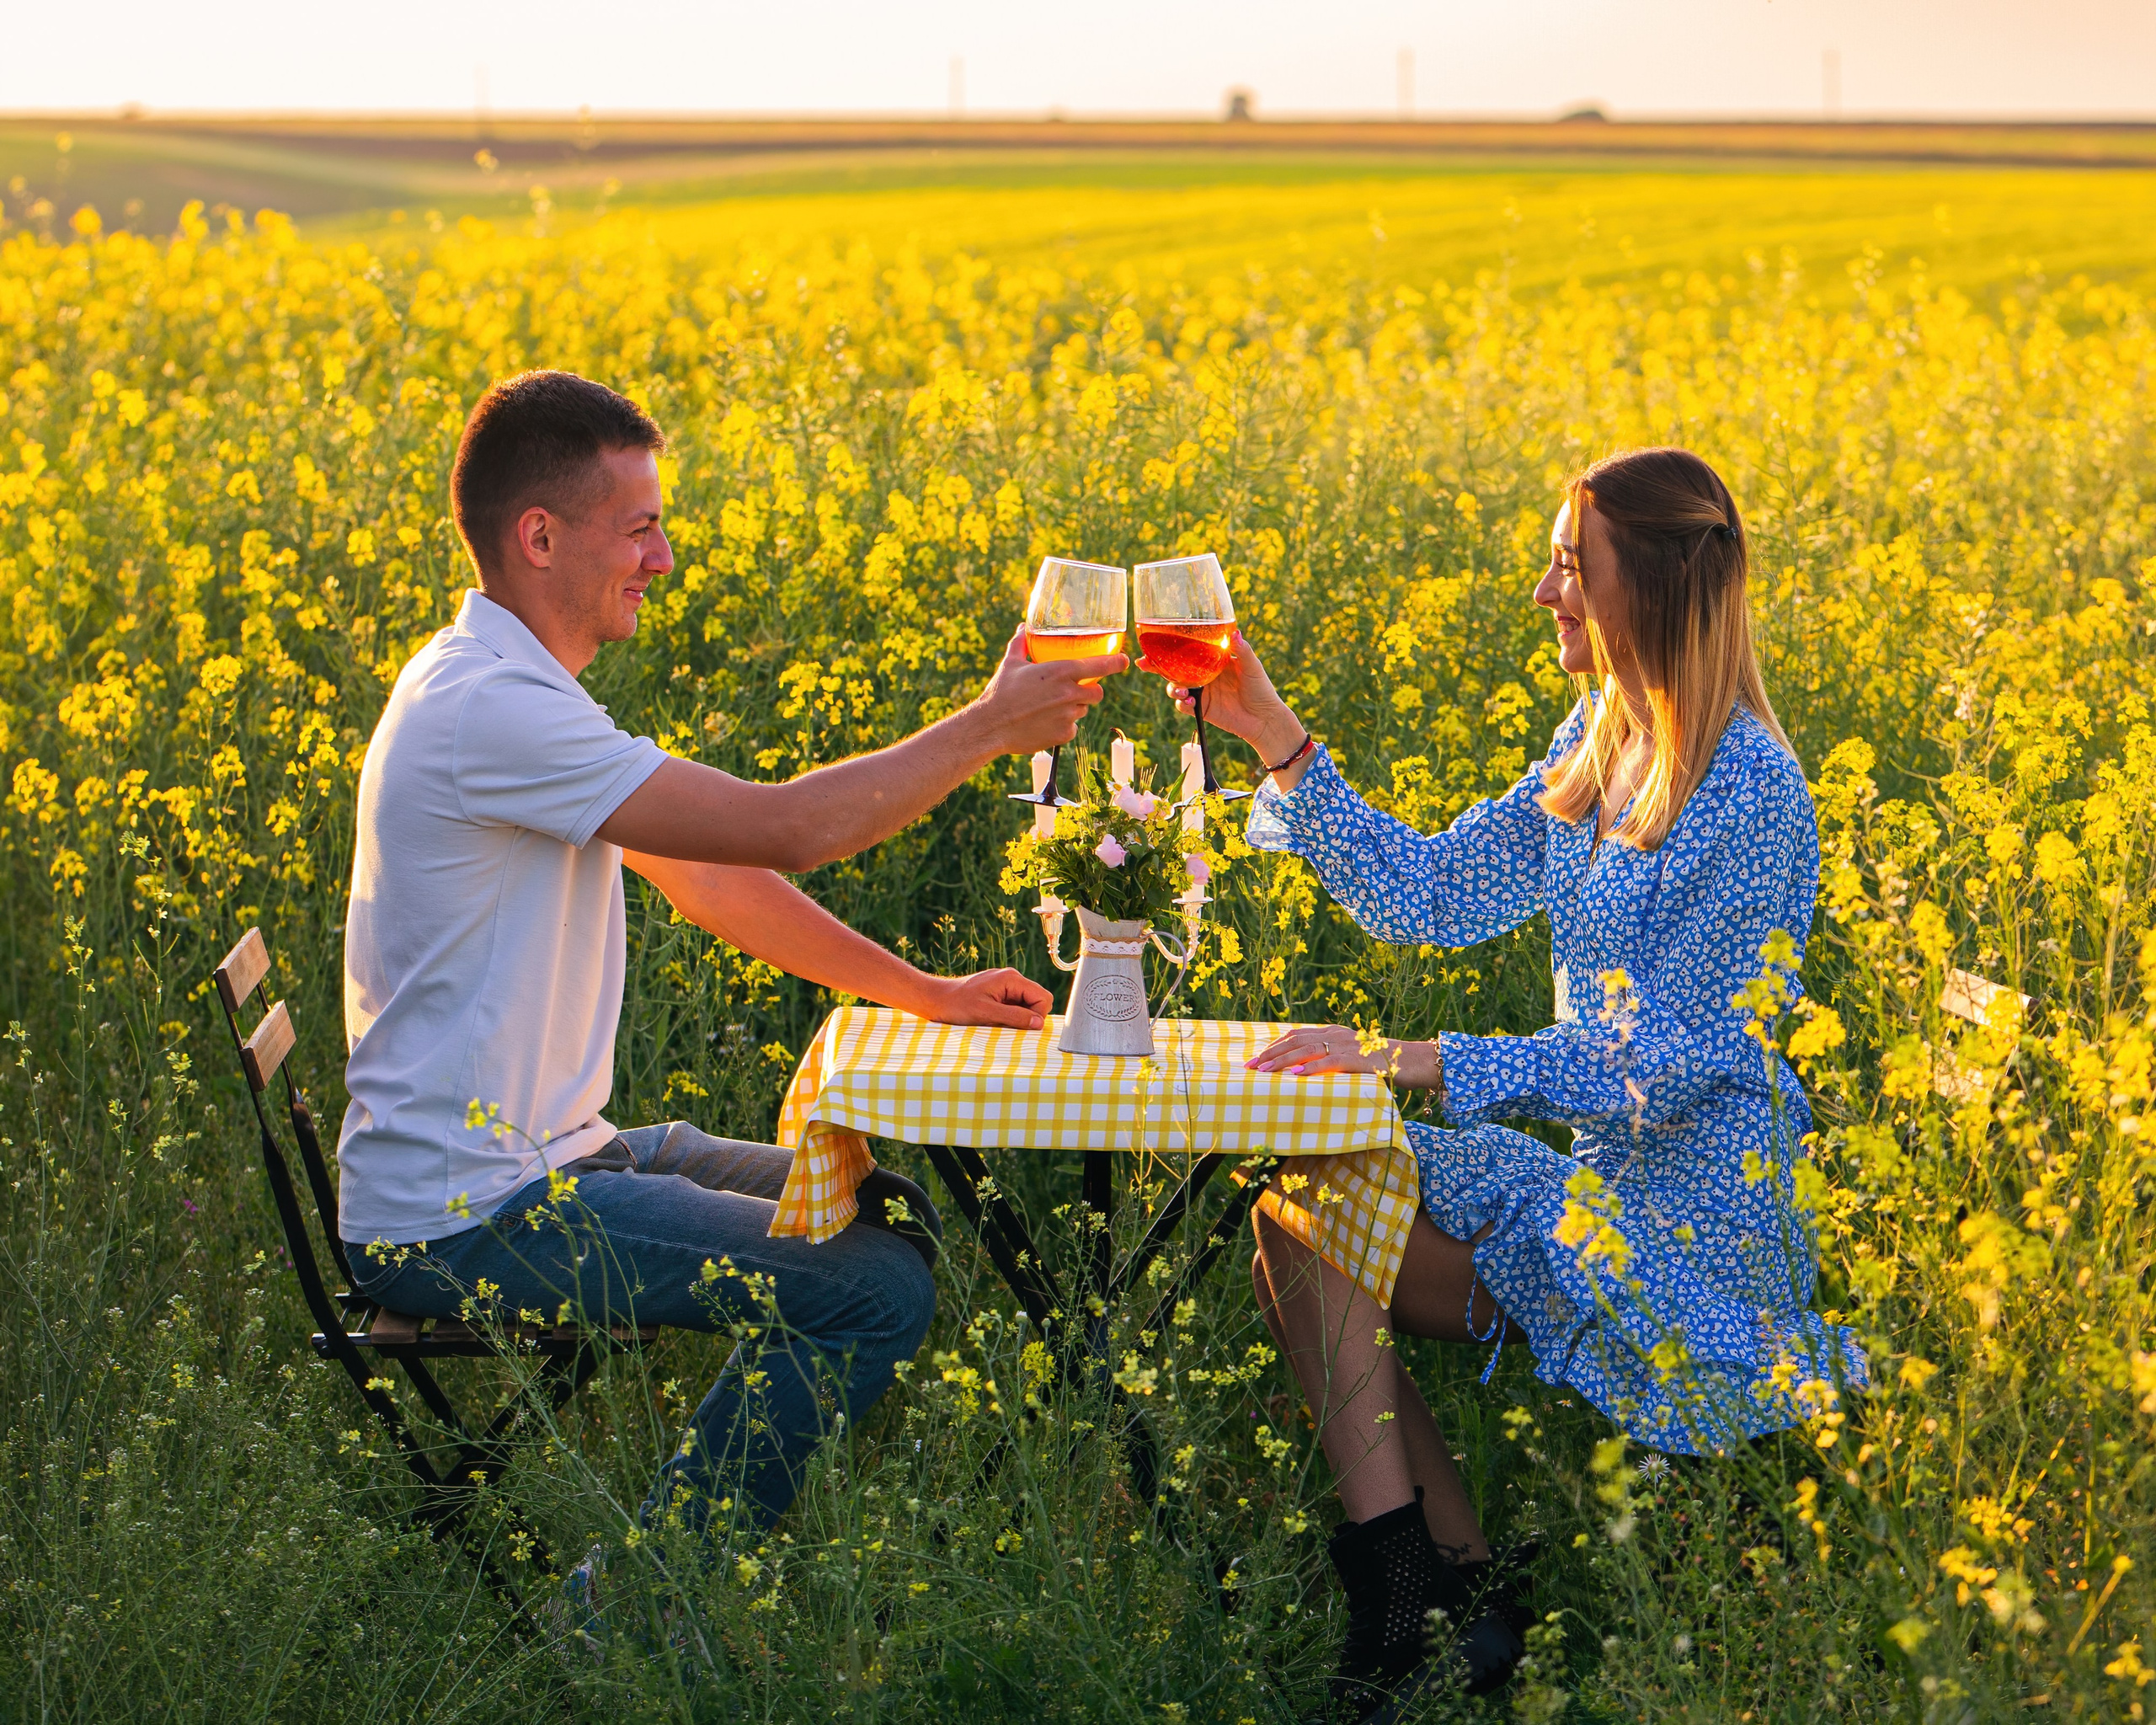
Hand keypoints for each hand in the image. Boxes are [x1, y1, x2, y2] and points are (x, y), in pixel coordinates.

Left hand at [915, 967, 1052, 1031]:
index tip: (1022, 1028)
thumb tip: (1039, 1023)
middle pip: (1037, 1000)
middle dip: (1029, 1017)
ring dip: (1018, 1017)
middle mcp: (1011, 978)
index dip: (1038, 1016)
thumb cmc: (956, 1005)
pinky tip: (994, 1020)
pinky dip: (1010, 1016)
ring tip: (998, 1022)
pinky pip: (1015, 1005)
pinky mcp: (998, 992)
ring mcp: (1005, 985)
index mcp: (1011, 979)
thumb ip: (1015, 1016)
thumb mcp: (986, 1013)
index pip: (1043, 997)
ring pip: (1027, 1005)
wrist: (935, 999)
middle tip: (1009, 1026)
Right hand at [970, 626, 1126, 754]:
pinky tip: (1044, 723)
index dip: (1116, 662)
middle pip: (1097, 692)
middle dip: (1089, 691)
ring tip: (1049, 708)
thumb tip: (1023, 627)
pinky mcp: (1064, 734)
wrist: (990, 726)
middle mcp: (1069, 693)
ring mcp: (1069, 715)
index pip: (1100, 664)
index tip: (1124, 661)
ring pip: (1083, 710)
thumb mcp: (1011, 663)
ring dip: (1073, 708)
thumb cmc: (1000, 693)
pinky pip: (1072, 728)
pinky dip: (1063, 726)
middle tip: (1072, 691)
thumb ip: (1021, 643)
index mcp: (1061, 671)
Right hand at [1143, 630, 1303, 765]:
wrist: (1265, 719)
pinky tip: (1190, 701)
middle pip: (1174, 668)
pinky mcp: (1202, 709)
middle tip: (1144, 663)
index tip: (1154, 642)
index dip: (1170, 647)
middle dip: (1156, 666)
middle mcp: (1203, 675)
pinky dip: (1182, 703)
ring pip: (1175, 687)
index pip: (1187, 651)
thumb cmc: (1261, 689)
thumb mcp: (1252, 666)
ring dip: (1172, 687)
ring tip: (1181, 690)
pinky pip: (1184, 706)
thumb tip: (1235, 633)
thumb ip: (1242, 651)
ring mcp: (1201, 692)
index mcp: (1212, 660)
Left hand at [1245, 1024, 1438, 1085]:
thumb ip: (1330, 1060)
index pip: (1296, 1035)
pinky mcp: (1358, 1059)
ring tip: (1264, 1070)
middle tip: (1249, 1066)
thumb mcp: (1351, 1059)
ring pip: (1307, 1050)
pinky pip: (1330, 1062)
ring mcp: (1347, 1045)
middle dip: (1270, 1053)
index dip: (1274, 1046)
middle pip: (1295, 1040)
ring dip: (1282, 1060)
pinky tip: (1295, 1075)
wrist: (1414, 1061)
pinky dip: (1310, 1068)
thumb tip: (1304, 1073)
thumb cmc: (1382, 1064)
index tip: (1255, 1058)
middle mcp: (1337, 1034)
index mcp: (1333, 1032)